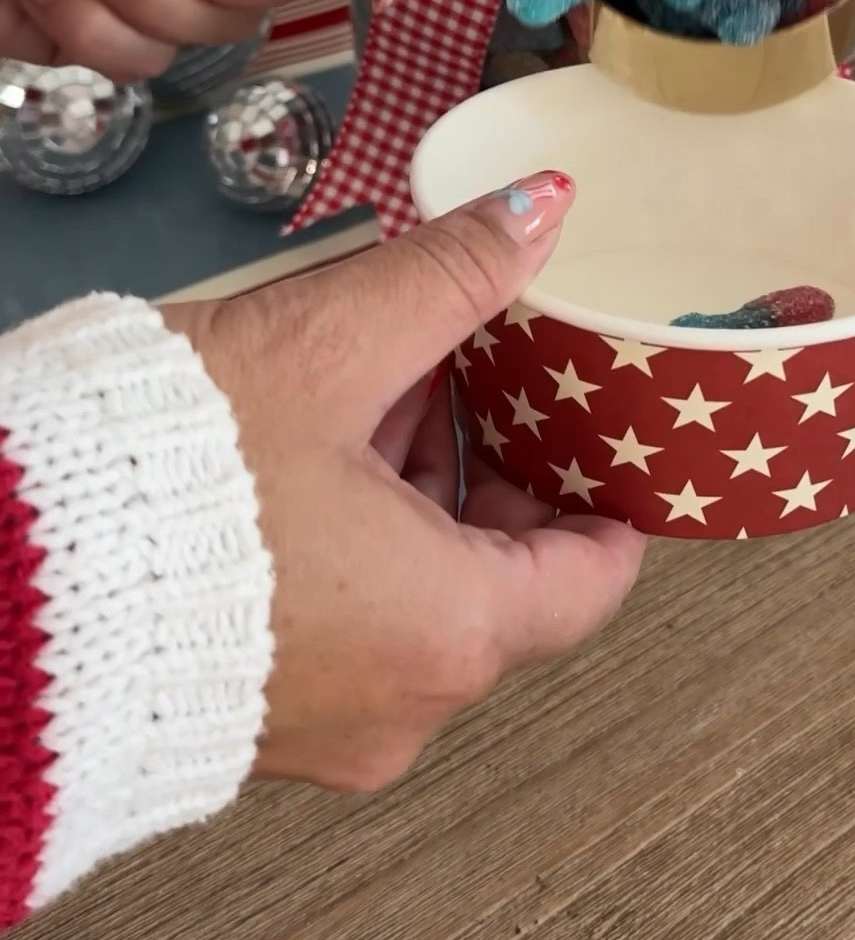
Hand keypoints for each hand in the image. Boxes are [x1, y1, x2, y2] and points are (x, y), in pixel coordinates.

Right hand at [163, 173, 644, 791]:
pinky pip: (345, 627)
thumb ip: (448, 275)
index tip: (597, 426)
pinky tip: (304, 453)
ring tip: (373, 386)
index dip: (604, 487)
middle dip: (486, 461)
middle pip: (500, 576)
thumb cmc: (164, 481)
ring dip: (411, 494)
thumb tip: (542, 211)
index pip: (593, 575)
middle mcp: (405, 705)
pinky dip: (350, 548)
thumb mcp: (325, 346)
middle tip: (470, 370)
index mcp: (450, 631)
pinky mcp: (257, 720)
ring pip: (417, 596)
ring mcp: (328, 728)